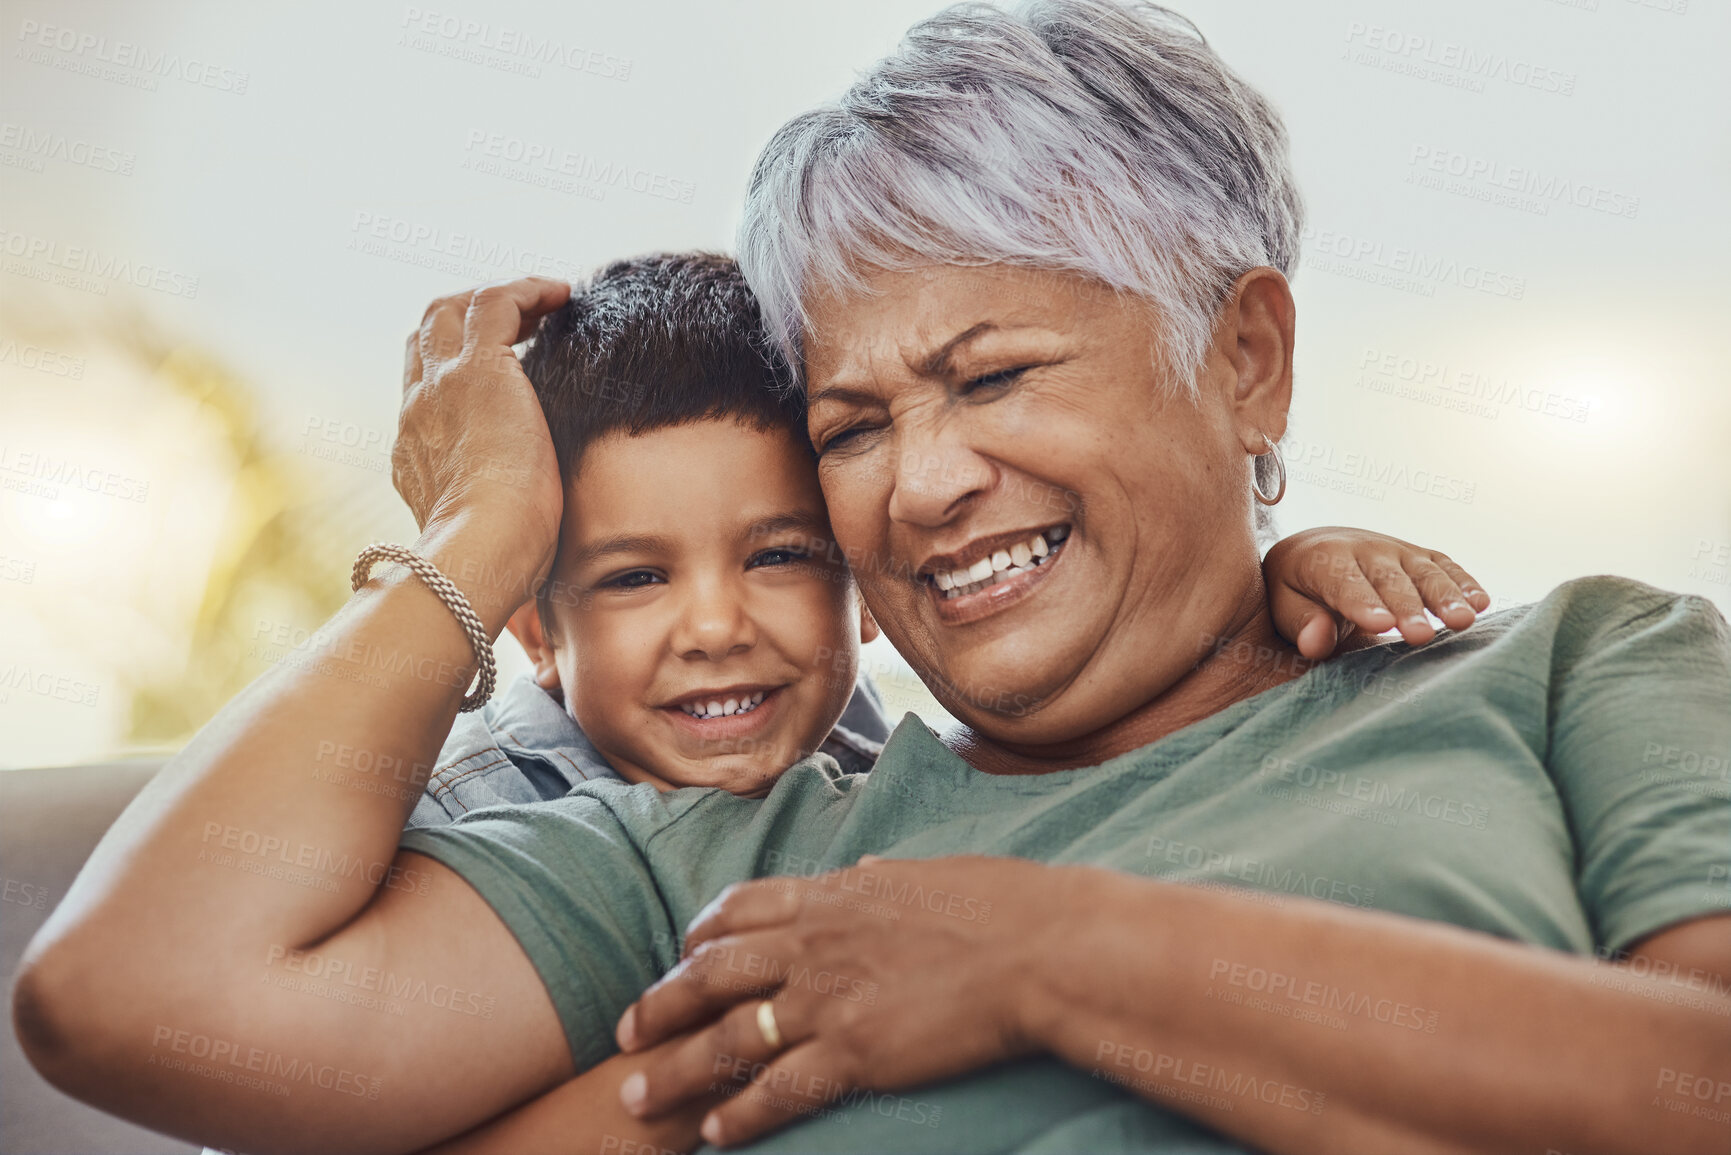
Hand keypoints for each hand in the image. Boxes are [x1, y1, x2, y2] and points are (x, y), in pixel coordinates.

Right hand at [394, 278, 570, 593]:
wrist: (480, 553)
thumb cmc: (496, 566)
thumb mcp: (488, 541)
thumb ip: (499, 532)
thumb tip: (530, 557)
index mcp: (414, 453)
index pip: (423, 390)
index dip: (454, 366)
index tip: (501, 366)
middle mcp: (417, 412)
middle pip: (426, 337)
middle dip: (465, 317)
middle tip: (519, 320)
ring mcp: (440, 387)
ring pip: (451, 311)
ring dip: (497, 298)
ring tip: (545, 302)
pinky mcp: (477, 369)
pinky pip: (495, 302)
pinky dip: (527, 291)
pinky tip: (562, 296)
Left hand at [614, 856, 1058, 1147]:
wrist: (1040, 948)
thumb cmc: (1002, 903)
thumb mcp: (927, 872)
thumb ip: (880, 879)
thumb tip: (861, 871)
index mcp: (833, 895)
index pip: (739, 908)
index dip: (699, 934)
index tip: (680, 952)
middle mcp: (814, 944)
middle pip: (710, 973)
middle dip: (659, 1004)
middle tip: (624, 1032)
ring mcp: (829, 1000)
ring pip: (726, 1037)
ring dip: (674, 1070)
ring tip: (637, 1098)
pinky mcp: (854, 1053)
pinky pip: (778, 1089)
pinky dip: (738, 1114)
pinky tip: (712, 1135)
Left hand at [1263, 526, 1489, 658]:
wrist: (1316, 550)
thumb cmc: (1296, 588)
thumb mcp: (1283, 605)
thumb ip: (1301, 623)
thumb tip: (1316, 642)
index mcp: (1323, 558)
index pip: (1344, 583)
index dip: (1363, 603)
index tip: (1382, 626)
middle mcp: (1364, 548)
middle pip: (1390, 580)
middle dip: (1408, 607)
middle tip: (1422, 636)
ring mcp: (1396, 549)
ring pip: (1424, 571)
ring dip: (1445, 596)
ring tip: (1463, 621)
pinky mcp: (1419, 556)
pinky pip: (1445, 566)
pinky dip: (1464, 583)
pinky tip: (1482, 603)